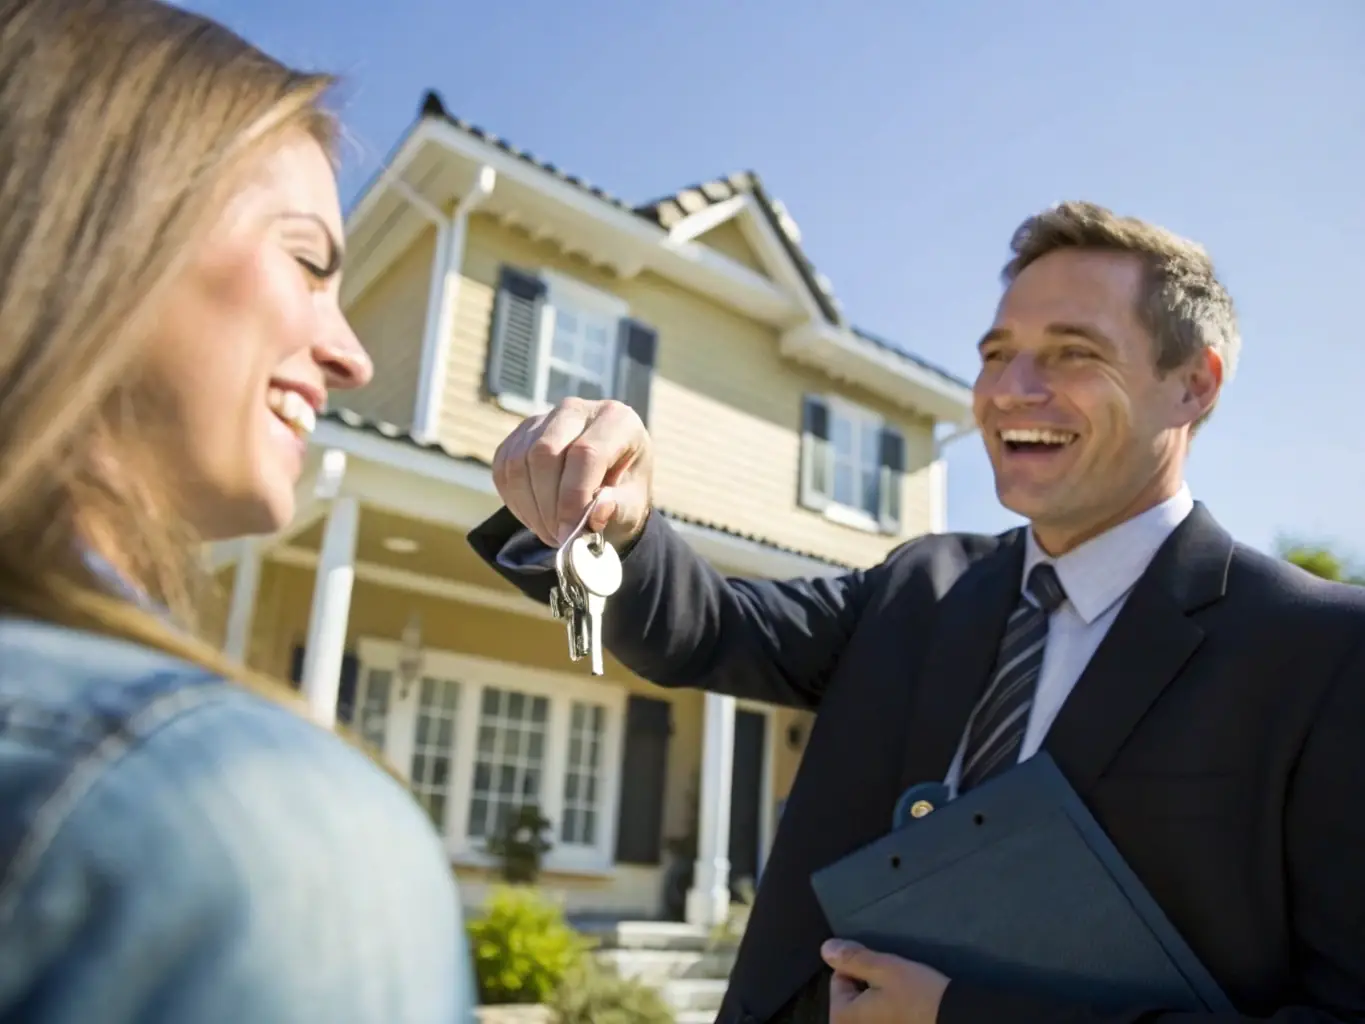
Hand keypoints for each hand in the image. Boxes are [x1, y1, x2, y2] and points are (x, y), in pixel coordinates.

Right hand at [491, 398, 653, 550]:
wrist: (608, 489)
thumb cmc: (624, 495)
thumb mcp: (632, 506)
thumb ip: (617, 508)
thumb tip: (595, 512)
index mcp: (617, 420)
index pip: (586, 452)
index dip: (574, 497)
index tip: (571, 534)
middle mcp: (578, 410)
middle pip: (545, 452)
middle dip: (548, 505)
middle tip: (560, 538)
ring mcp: (544, 419)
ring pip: (519, 461)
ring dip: (530, 507)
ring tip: (551, 532)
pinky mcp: (519, 435)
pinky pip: (504, 469)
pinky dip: (515, 501)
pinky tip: (537, 518)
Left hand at [822, 940, 949, 1023]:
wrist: (957, 1021)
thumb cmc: (918, 996)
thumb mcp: (885, 969)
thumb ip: (853, 959)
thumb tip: (825, 949)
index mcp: (842, 1019)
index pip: (839, 980)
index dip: (860, 968)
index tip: (883, 971)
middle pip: (850, 999)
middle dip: (868, 988)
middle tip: (894, 987)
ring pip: (866, 1011)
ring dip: (879, 1002)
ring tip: (902, 999)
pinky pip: (879, 1020)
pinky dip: (889, 1014)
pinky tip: (906, 1011)